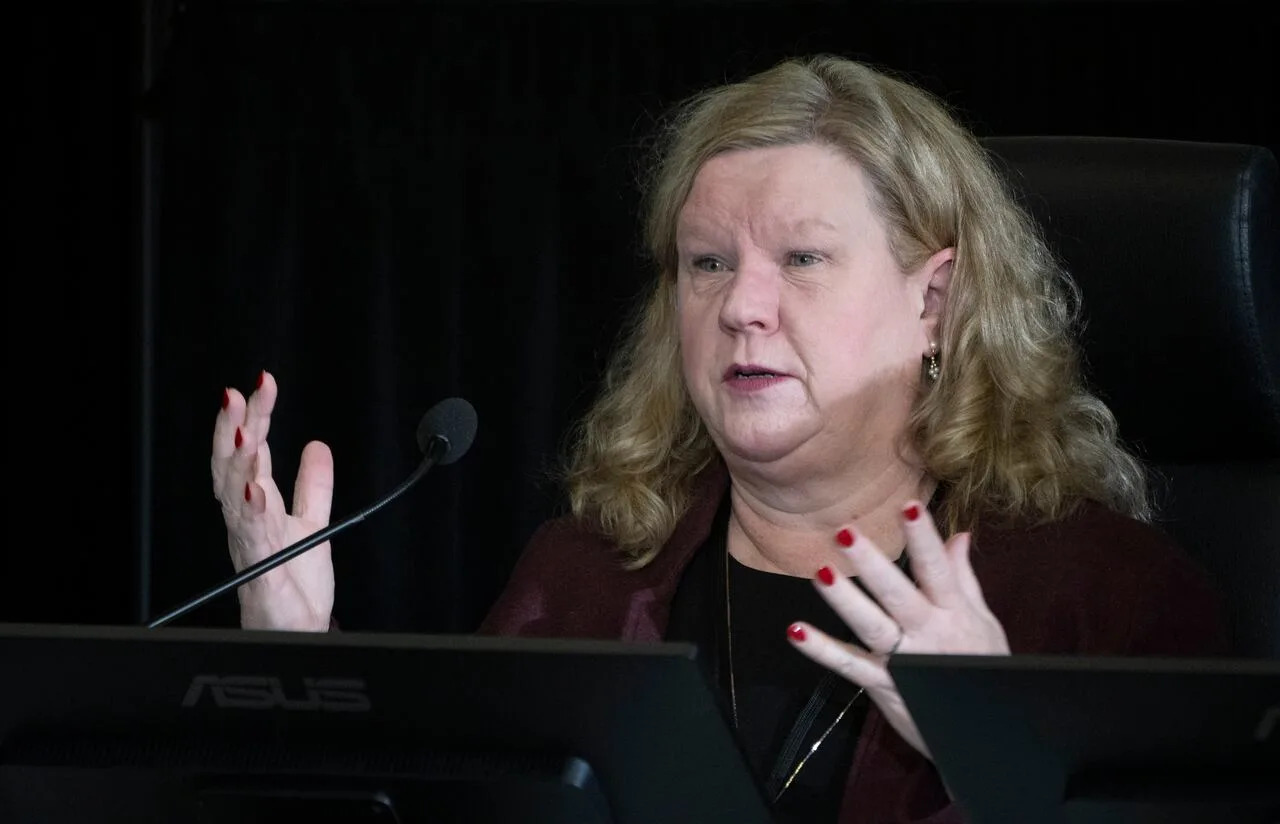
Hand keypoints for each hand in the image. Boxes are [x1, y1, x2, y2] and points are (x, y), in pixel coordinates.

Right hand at [211, 370, 335, 630]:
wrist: (297, 630)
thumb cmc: (294, 584)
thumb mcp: (312, 523)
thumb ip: (314, 486)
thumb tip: (317, 447)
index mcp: (257, 504)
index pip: (251, 450)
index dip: (255, 416)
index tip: (262, 383)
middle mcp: (246, 518)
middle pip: (232, 464)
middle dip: (233, 427)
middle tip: (237, 392)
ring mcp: (250, 540)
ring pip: (234, 493)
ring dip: (237, 461)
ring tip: (243, 430)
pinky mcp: (259, 566)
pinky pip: (252, 534)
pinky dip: (251, 509)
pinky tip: (254, 487)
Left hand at [787, 502, 1009, 758]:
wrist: (986, 734)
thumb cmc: (982, 667)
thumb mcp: (983, 621)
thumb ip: (963, 577)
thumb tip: (958, 534)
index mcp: (953, 613)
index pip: (938, 569)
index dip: (924, 538)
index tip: (908, 506)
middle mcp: (929, 634)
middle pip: (898, 595)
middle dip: (872, 565)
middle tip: (845, 532)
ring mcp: (906, 661)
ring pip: (872, 627)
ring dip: (845, 601)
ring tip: (821, 574)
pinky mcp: (885, 686)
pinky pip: (849, 666)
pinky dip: (822, 650)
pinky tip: (795, 631)